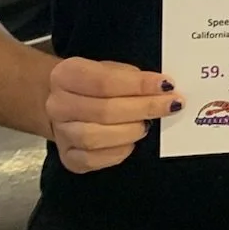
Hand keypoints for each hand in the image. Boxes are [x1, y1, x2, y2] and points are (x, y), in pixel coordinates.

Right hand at [45, 57, 180, 172]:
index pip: (105, 81)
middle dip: (144, 108)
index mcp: (66, 75)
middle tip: (170, 105)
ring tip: (148, 124)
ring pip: (96, 137)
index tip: (167, 85)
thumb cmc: (93, 84)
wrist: (65, 104)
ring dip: (130, 131)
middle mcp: (58, 105)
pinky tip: (132, 142)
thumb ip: (131, 78)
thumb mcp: (109, 69)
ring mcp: (61, 133)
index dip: (139, 85)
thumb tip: (162, 89)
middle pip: (104, 110)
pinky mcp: (67, 158)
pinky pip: (93, 160)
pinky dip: (118, 152)